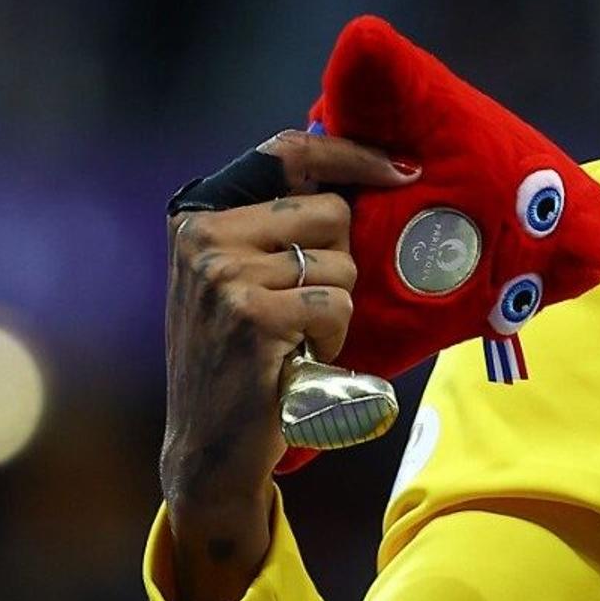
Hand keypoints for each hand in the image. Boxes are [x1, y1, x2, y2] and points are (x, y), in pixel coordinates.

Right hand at [157, 128, 410, 600]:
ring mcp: (222, 275)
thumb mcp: (241, 280)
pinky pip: (337, 305)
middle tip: (311, 307)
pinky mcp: (251, 316)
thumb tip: (369, 171)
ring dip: (337, 308)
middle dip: (343, 261)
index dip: (351, 153)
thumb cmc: (243, 360)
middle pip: (331, 211)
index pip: (286, 152)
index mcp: (197, 216)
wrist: (209, 448)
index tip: (401, 170)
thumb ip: (279, 228)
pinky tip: (302, 360)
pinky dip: (335, 337)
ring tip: (298, 340)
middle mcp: (202, 237)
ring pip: (340, 264)